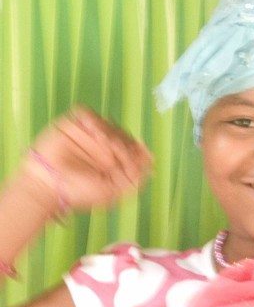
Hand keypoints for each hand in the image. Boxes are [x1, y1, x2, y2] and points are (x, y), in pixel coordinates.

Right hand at [21, 107, 151, 212]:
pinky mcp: (72, 125)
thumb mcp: (114, 191)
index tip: (141, 150)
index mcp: (115, 163)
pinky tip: (92, 129)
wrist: (48, 187)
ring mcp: (88, 136)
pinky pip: (86, 113)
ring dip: (109, 130)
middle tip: (117, 150)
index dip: (139, 149)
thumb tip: (152, 160)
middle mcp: (103, 148)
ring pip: (107, 123)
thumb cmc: (79, 193)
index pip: (135, 148)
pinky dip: (92, 118)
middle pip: (123, 134)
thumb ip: (135, 178)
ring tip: (102, 141)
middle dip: (124, 141)